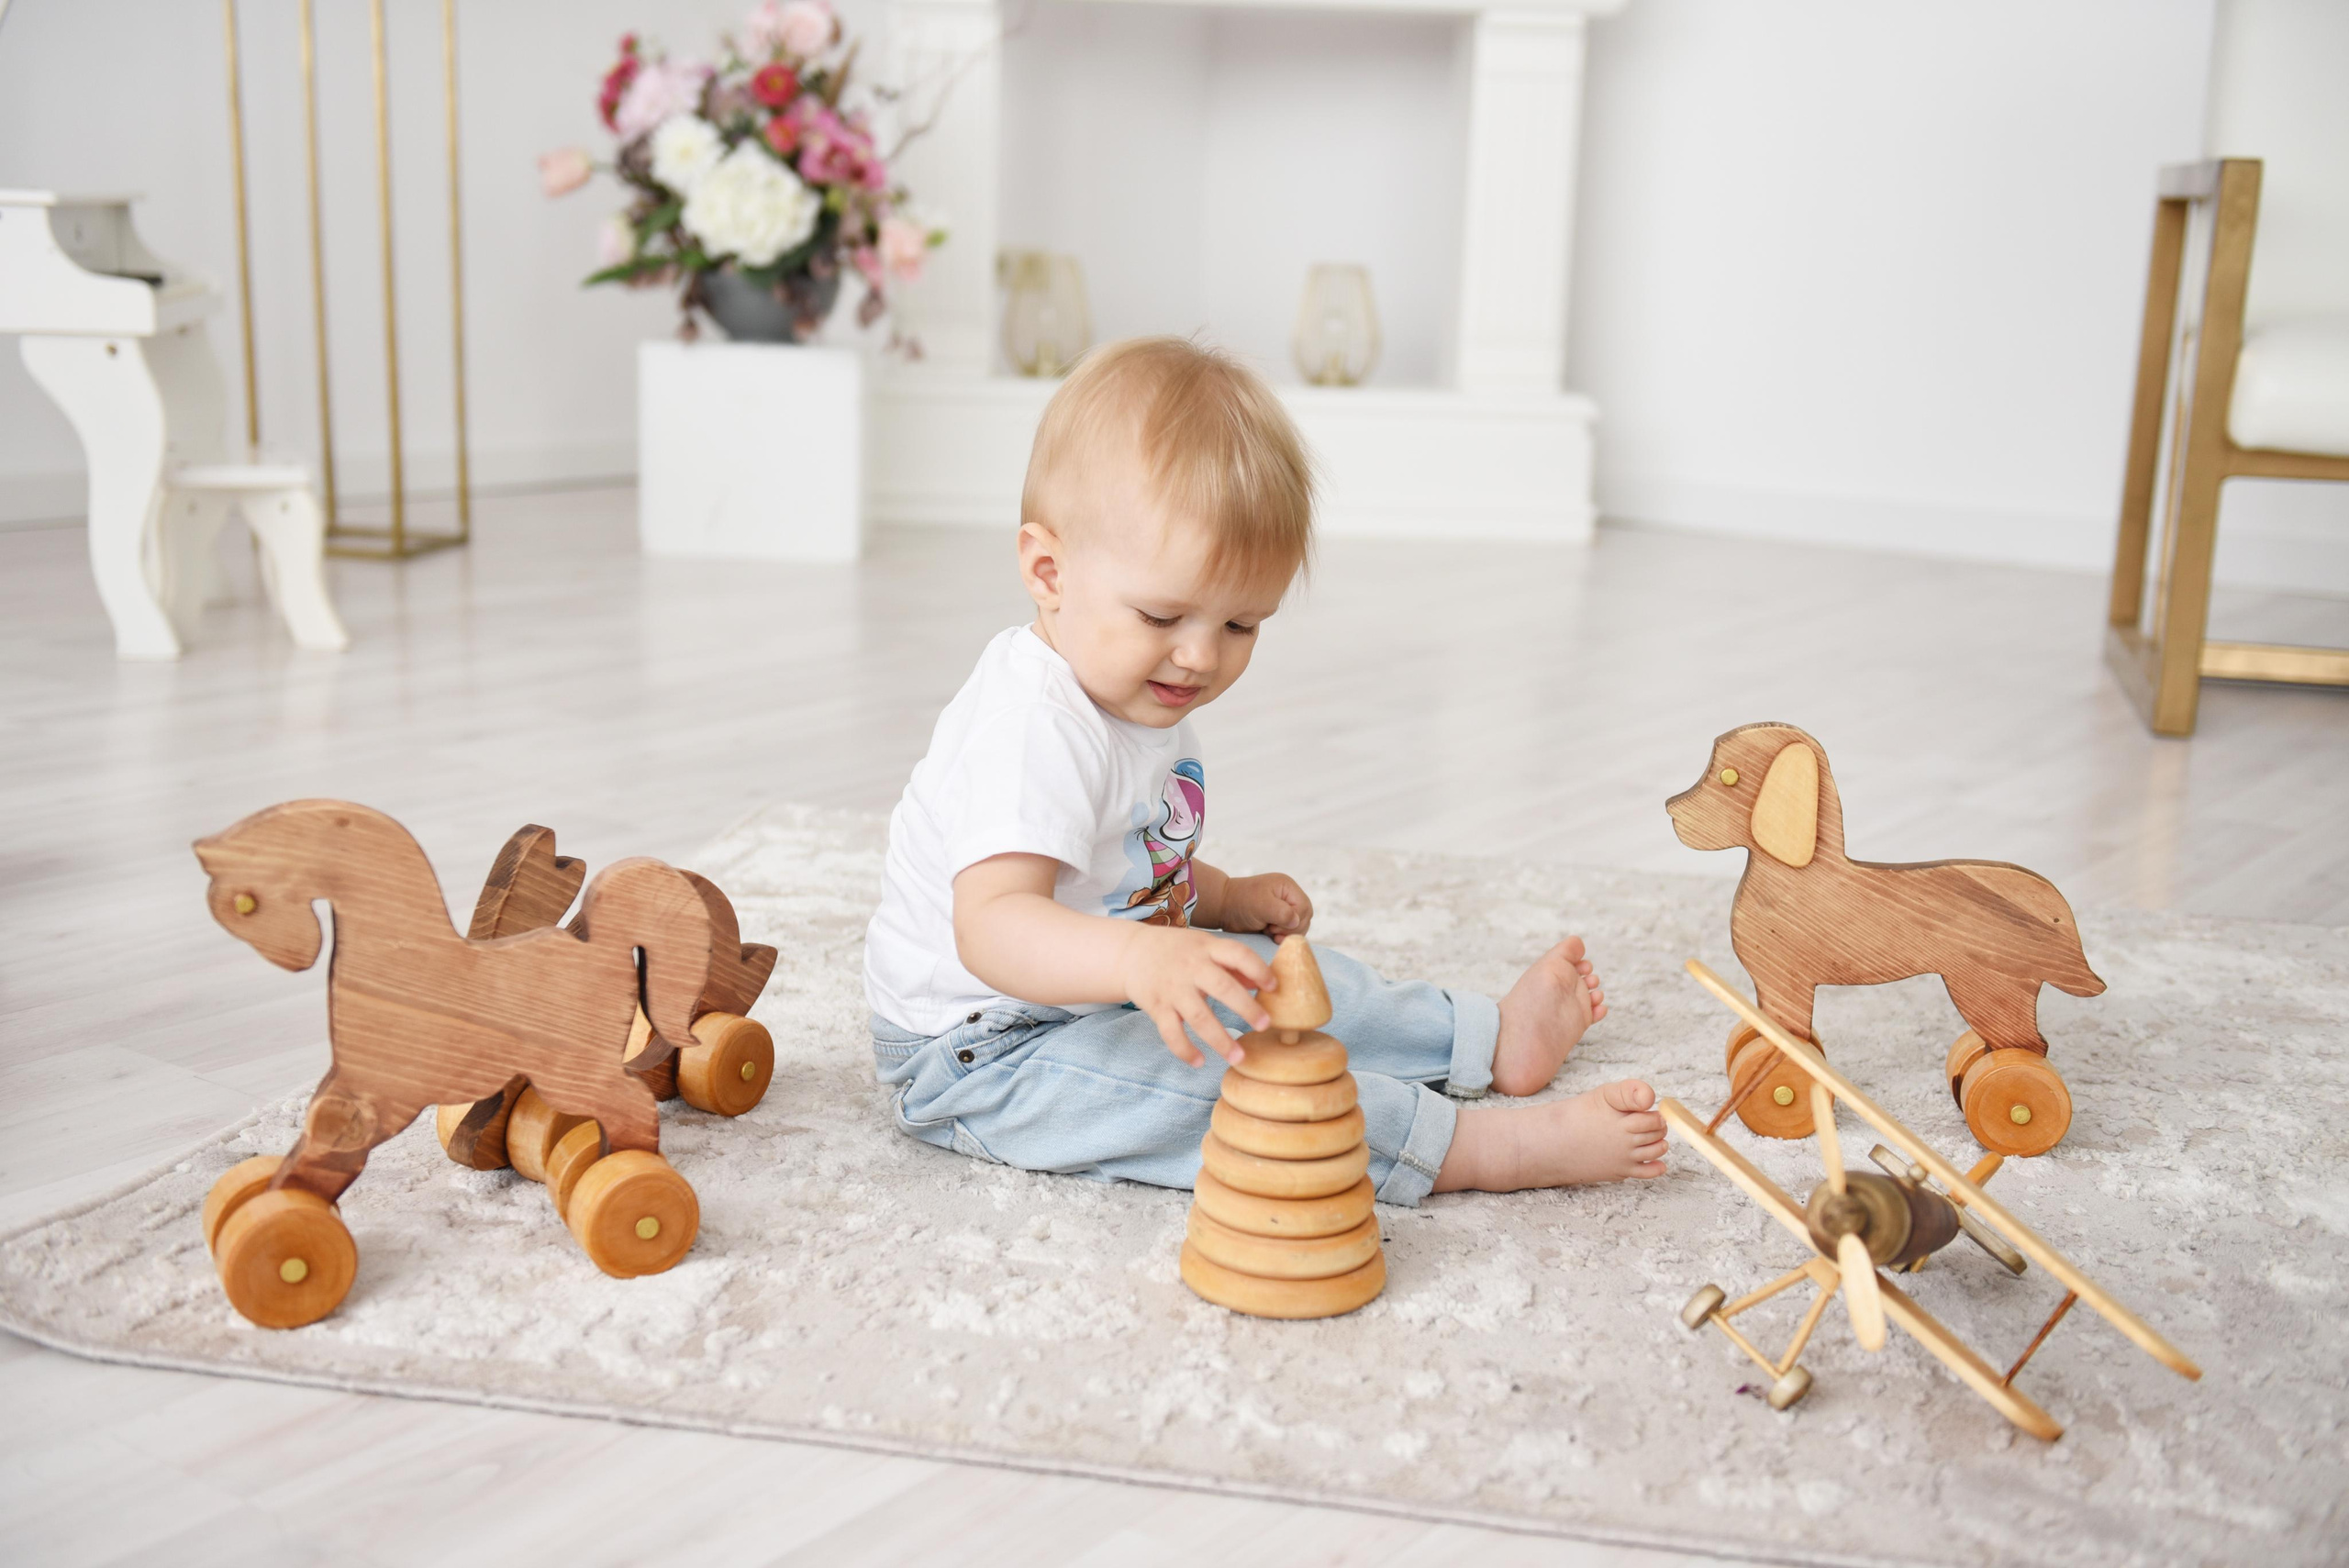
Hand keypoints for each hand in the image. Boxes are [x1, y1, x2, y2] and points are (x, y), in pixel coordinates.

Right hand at [1119, 926, 1274, 1066]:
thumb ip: (1232, 963)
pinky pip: (1171, 1033)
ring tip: (1239, 1057)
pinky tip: (1200, 1062)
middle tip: (1265, 1025)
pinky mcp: (1157, 1007)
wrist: (1131, 952)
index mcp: (1207, 949)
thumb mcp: (1205, 946)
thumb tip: (1262, 984)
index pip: (1238, 954)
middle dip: (1246, 1008)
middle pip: (1222, 987)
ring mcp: (1173, 989)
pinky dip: (1185, 1050)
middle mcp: (1191, 967)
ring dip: (1220, 1039)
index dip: (1258, 970)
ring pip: (1198, 1017)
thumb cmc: (1177, 950)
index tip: (1274, 987)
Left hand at [1217, 872, 1312, 939]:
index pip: (1304, 908)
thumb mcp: (1262, 905)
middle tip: (1270, 930)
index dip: (1293, 921)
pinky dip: (1282, 936)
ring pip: (1299, 927)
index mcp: (1287, 887)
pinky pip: (1289, 931)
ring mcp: (1284, 908)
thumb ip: (1282, 913)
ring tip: (1268, 931)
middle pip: (1305, 918)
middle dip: (1289, 929)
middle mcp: (1289, 897)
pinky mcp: (1278, 920)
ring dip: (1285, 933)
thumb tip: (1296, 922)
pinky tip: (1269, 935)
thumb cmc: (1240, 903)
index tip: (1274, 925)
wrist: (1223, 908)